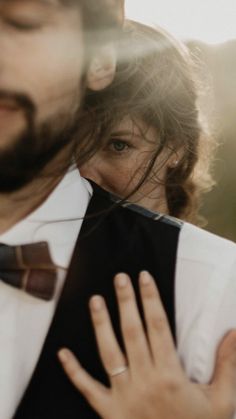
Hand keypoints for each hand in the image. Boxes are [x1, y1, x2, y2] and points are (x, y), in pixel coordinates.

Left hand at [58, 271, 235, 418]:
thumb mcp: (222, 402)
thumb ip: (227, 365)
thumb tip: (234, 332)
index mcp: (171, 376)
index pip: (158, 327)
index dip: (151, 299)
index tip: (144, 278)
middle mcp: (145, 381)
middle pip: (132, 332)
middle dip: (126, 302)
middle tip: (119, 278)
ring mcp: (124, 397)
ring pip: (109, 353)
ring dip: (101, 325)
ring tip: (95, 300)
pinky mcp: (109, 413)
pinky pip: (88, 389)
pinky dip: (74, 371)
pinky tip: (62, 353)